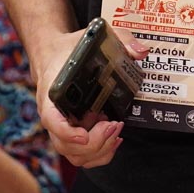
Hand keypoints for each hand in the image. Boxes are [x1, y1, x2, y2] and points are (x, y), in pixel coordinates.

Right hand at [30, 26, 147, 168]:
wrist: (53, 56)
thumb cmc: (70, 49)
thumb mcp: (91, 37)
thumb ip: (119, 39)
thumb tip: (142, 51)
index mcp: (52, 93)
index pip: (51, 120)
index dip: (67, 132)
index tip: (84, 135)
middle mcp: (52, 115)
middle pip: (64, 145)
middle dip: (94, 142)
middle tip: (114, 125)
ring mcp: (61, 128)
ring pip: (74, 155)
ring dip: (98, 151)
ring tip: (116, 131)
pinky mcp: (71, 134)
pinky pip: (81, 156)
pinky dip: (100, 154)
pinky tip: (114, 139)